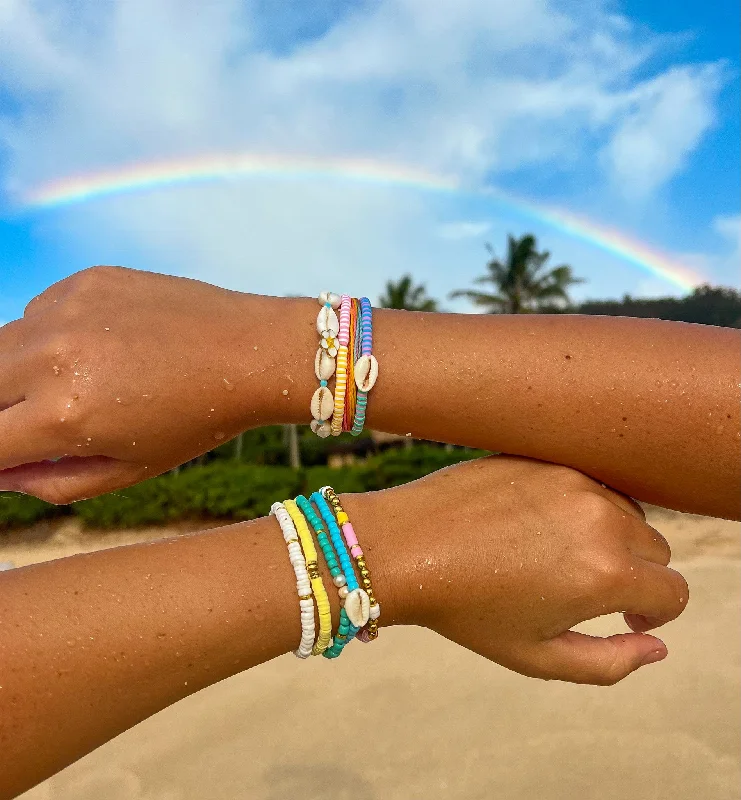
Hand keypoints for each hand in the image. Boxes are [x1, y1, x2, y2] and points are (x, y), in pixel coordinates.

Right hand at [0, 266, 293, 502]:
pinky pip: (36, 313)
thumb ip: (52, 482)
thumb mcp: (129, 469)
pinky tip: (96, 348)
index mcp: (63, 415)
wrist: (249, 352)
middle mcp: (51, 357)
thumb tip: (2, 474)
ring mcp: (66, 311)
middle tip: (39, 422)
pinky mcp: (83, 282)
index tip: (11, 451)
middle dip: (0, 414)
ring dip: (15, 375)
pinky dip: (47, 336)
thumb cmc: (196, 418)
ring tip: (75, 386)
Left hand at [358, 455, 688, 684]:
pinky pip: (589, 484)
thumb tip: (657, 647)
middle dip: (637, 576)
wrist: (405, 546)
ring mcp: (572, 481)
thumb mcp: (537, 656)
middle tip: (590, 591)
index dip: (655, 614)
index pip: (674, 593)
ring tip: (562, 558)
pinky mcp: (545, 459)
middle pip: (657, 549)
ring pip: (627, 512)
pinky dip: (583, 507)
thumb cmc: (465, 608)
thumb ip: (610, 663)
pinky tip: (539, 526)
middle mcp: (599, 519)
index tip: (626, 619)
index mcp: (604, 574)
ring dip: (612, 538)